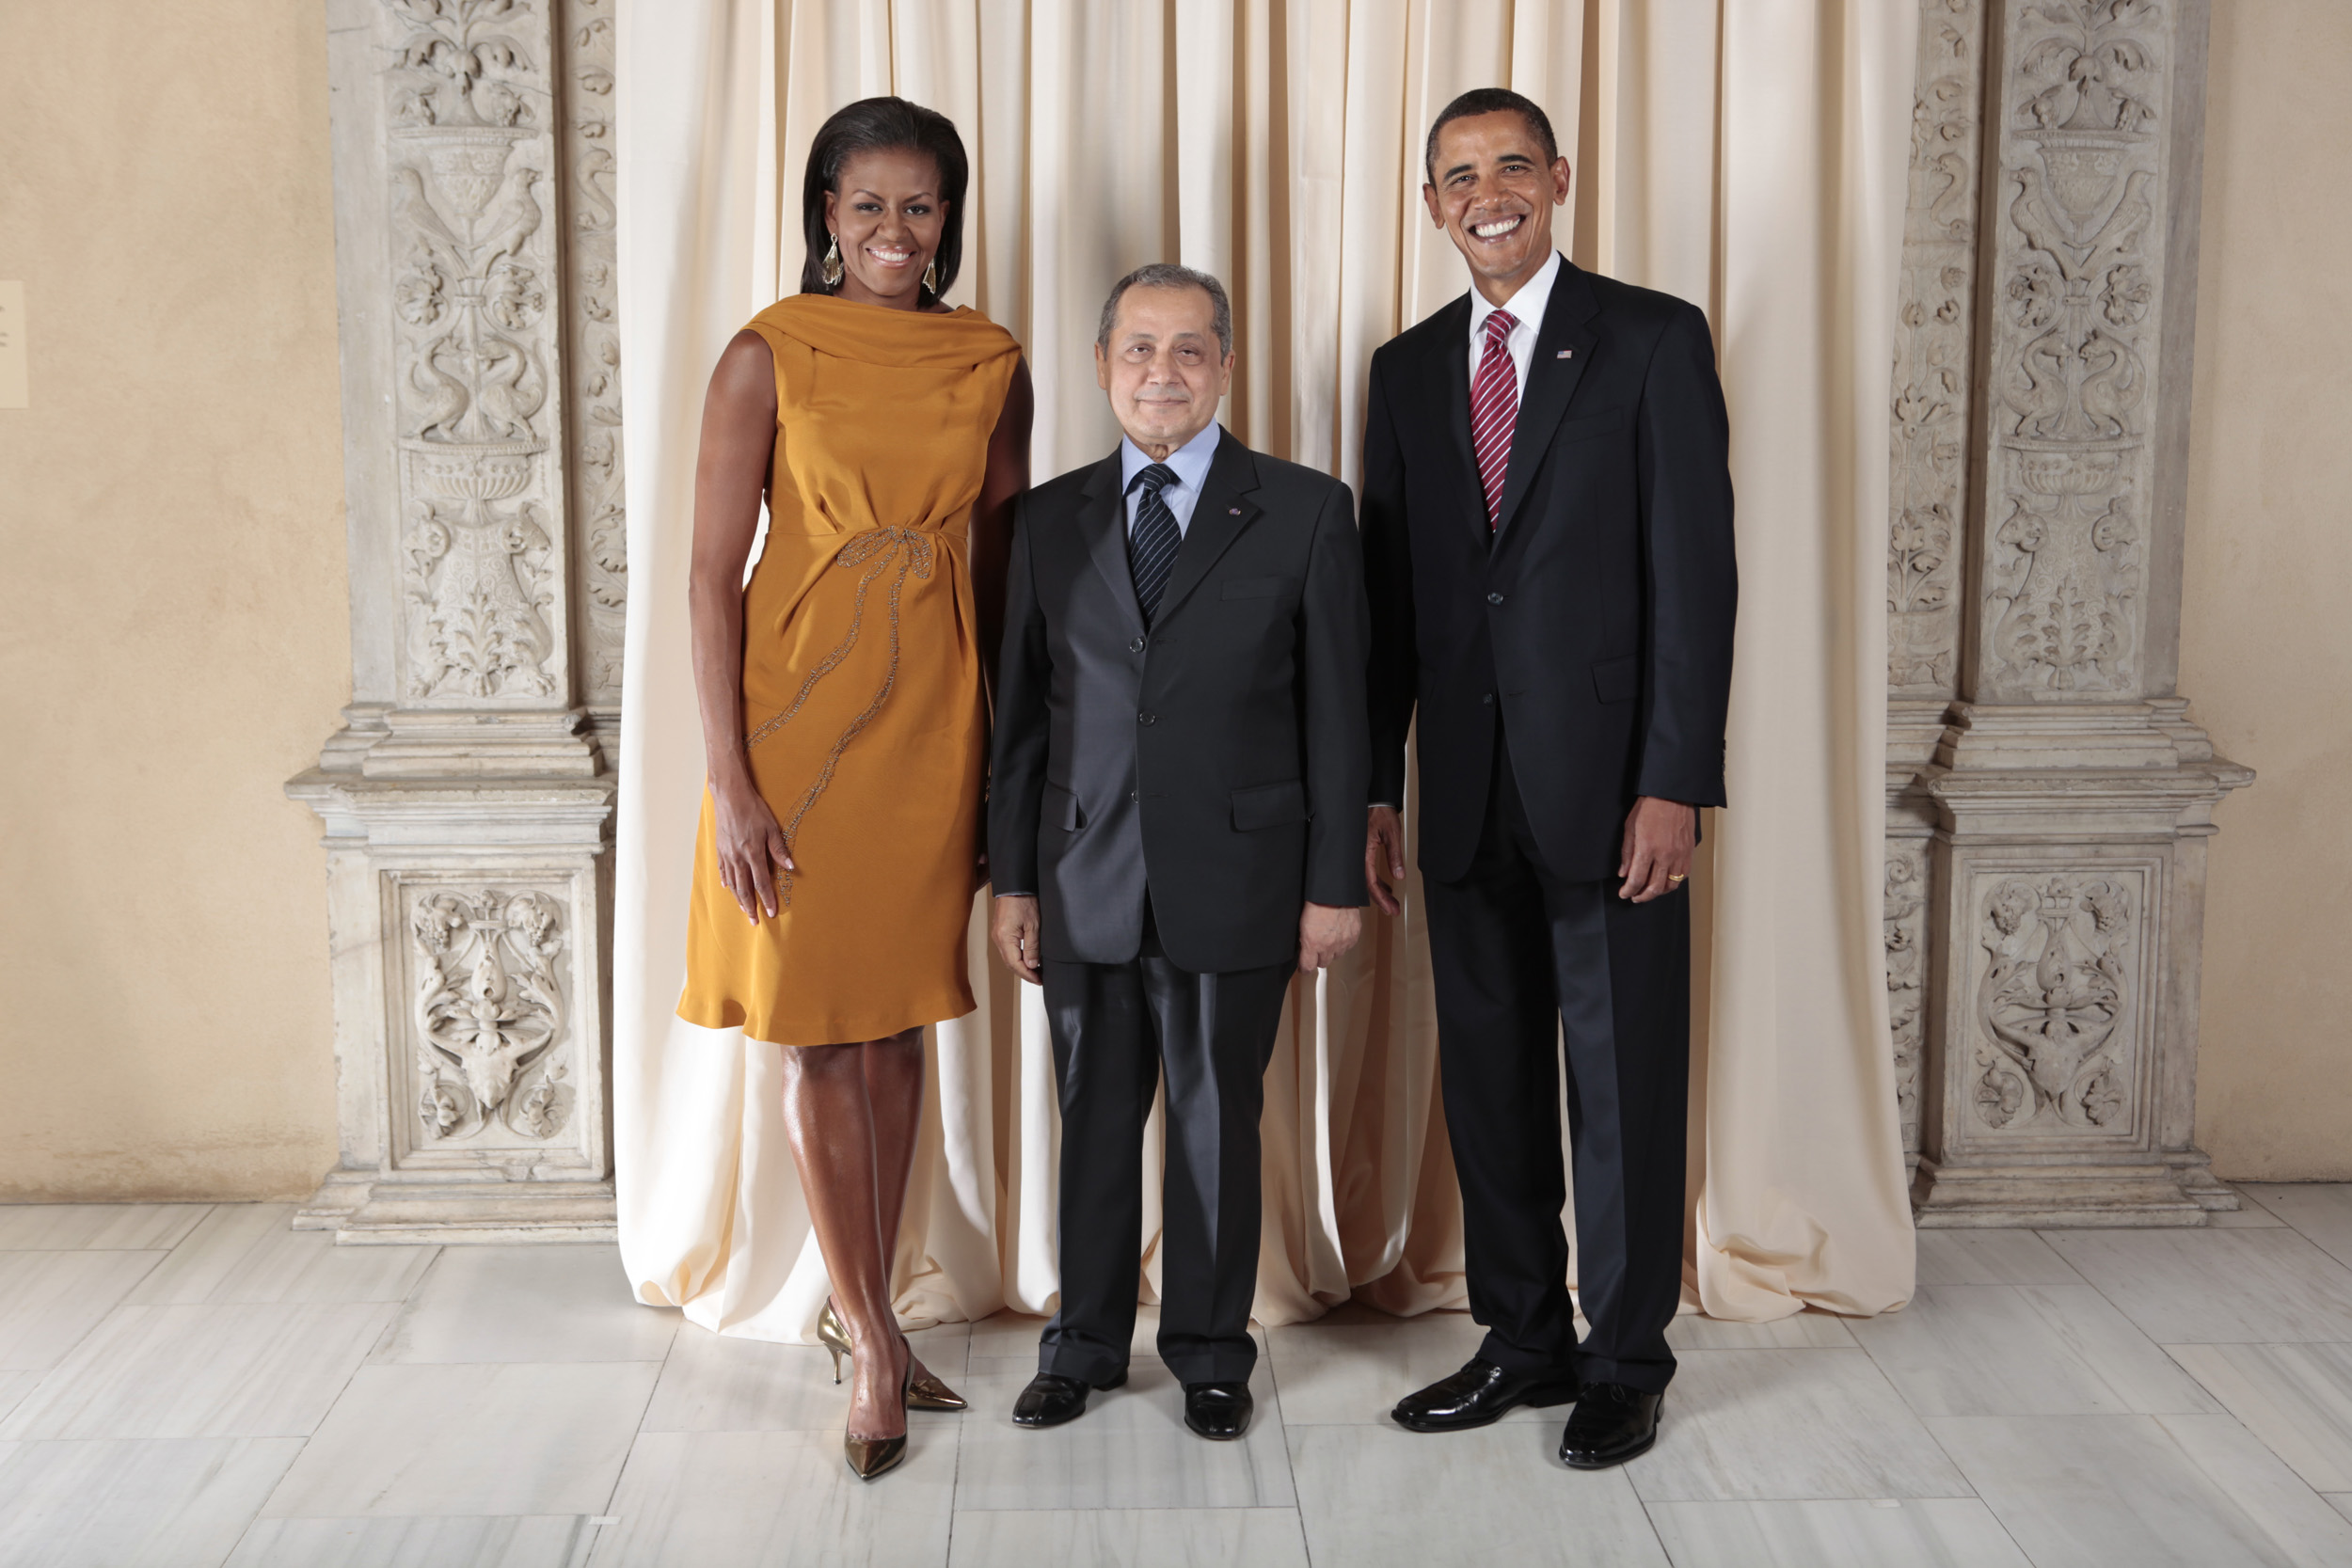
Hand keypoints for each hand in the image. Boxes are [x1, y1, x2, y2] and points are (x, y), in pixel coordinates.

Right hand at [711, 771, 791, 921]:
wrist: (730, 796)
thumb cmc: (753, 810)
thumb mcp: (771, 828)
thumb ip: (779, 850)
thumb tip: (790, 867)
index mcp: (753, 854)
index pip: (761, 884)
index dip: (767, 900)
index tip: (771, 913)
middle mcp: (738, 858)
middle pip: (744, 889)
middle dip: (750, 907)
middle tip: (754, 922)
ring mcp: (727, 854)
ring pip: (732, 883)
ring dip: (738, 899)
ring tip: (744, 911)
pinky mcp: (720, 849)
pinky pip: (723, 870)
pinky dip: (727, 881)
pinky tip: (728, 888)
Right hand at [991, 895, 1042, 983]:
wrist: (1015, 885)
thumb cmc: (1023, 900)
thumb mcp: (1033, 925)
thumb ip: (1032, 947)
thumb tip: (1032, 965)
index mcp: (1005, 938)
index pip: (1015, 964)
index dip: (1028, 975)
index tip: (1039, 980)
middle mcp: (998, 939)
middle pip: (1010, 963)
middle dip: (1025, 973)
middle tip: (1039, 978)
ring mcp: (998, 935)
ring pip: (1009, 958)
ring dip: (1021, 966)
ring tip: (1036, 971)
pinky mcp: (1000, 932)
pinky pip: (1008, 950)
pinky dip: (1018, 957)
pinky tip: (1028, 958)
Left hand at [1299, 902, 1361, 972]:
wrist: (1335, 891)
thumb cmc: (1317, 902)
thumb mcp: (1302, 923)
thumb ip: (1303, 940)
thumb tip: (1302, 949)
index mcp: (1312, 943)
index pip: (1307, 967)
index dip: (1305, 968)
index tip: (1304, 967)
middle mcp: (1328, 945)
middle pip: (1323, 963)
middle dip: (1318, 957)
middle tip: (1317, 948)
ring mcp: (1342, 942)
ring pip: (1336, 956)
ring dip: (1332, 950)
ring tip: (1328, 937)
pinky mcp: (1353, 936)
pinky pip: (1347, 946)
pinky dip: (1343, 942)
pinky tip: (1338, 933)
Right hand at [1365, 806, 1405, 915]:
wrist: (1374, 799)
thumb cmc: (1380, 812)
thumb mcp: (1391, 833)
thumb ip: (1395, 855)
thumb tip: (1399, 875)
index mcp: (1362, 852)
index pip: (1371, 882)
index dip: (1381, 898)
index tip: (1391, 908)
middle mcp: (1357, 856)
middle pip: (1367, 885)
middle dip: (1381, 900)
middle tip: (1392, 910)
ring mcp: (1358, 855)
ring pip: (1367, 879)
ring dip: (1379, 892)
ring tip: (1390, 903)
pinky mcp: (1361, 852)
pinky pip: (1367, 871)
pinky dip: (1377, 880)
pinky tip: (1386, 886)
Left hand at [1617, 796, 1695, 902]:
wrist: (1672, 795)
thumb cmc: (1650, 807)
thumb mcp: (1630, 828)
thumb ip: (1627, 853)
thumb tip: (1624, 872)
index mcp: (1647, 848)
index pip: (1637, 879)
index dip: (1628, 890)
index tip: (1623, 893)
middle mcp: (1665, 855)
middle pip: (1654, 888)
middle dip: (1642, 896)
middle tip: (1634, 897)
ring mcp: (1679, 854)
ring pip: (1671, 885)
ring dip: (1658, 892)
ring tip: (1649, 891)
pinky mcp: (1689, 852)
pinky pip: (1683, 876)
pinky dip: (1673, 883)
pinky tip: (1665, 881)